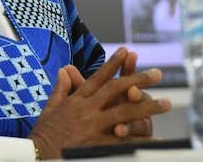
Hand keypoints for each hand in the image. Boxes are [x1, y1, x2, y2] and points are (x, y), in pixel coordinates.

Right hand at [28, 47, 170, 158]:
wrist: (37, 153)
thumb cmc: (44, 132)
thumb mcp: (50, 106)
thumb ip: (61, 87)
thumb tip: (66, 69)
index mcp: (76, 100)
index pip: (98, 77)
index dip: (112, 64)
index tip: (126, 51)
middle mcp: (86, 109)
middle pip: (115, 90)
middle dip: (137, 79)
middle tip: (157, 74)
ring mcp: (93, 126)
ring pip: (123, 113)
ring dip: (146, 107)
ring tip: (166, 102)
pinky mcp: (96, 144)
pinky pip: (122, 142)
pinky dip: (139, 140)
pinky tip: (155, 140)